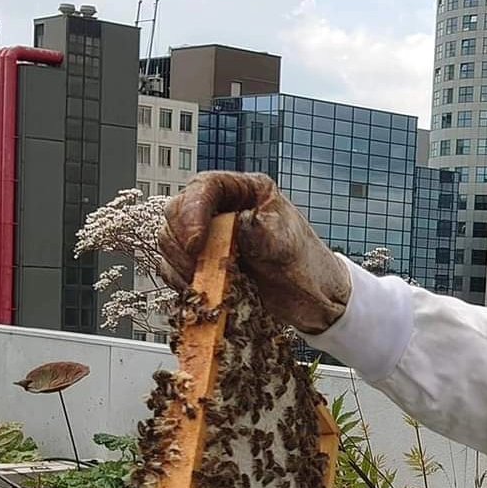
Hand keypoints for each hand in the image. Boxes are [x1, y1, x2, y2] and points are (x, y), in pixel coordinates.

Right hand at [159, 172, 351, 332]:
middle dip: (184, 242)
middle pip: (177, 213)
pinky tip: (205, 293)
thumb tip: (236, 224)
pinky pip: (175, 270)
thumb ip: (260, 232)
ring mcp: (210, 238)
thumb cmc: (308, 265)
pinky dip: (184, 282)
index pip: (204, 187)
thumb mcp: (288, 244)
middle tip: (202, 269)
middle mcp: (222, 209)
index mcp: (245, 191)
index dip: (192, 211)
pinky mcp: (204, 265)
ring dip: (182, 265)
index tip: (197, 243)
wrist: (315, 300)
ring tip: (212, 283)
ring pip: (171, 242)